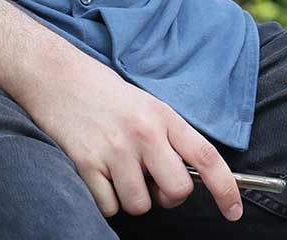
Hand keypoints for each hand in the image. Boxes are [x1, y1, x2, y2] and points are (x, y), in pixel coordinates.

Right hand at [15, 46, 243, 221]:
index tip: (234, 212)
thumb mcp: (143, 103)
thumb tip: (183, 178)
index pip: (206, 157)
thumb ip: (166, 136)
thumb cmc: (100, 90)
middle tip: (150, 181)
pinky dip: (105, 200)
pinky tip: (97, 174)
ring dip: (131, 198)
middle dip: (167, 197)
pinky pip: (109, 206)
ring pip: (141, 204)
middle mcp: (143, 132)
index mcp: (162, 116)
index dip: (226, 189)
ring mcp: (114, 148)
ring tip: (117, 172)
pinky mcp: (86, 162)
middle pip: (177, 191)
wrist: (53, 73)